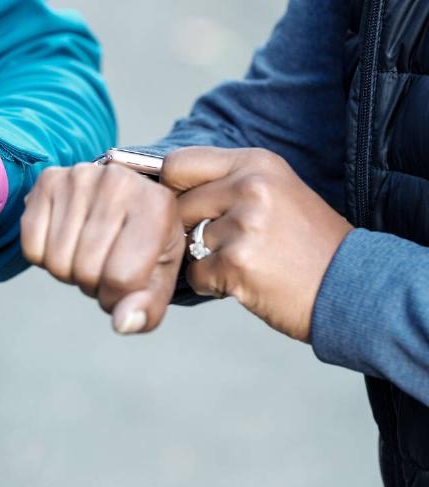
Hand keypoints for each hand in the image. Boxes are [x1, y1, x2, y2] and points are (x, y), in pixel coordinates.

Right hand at [21, 163, 184, 334]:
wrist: (124, 199)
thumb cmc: (145, 242)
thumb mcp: (158, 277)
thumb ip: (148, 308)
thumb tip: (122, 323)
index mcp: (156, 206)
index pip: (122, 278)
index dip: (117, 296)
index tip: (124, 282)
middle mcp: (118, 183)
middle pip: (86, 270)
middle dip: (92, 284)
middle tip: (104, 264)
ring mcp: (79, 177)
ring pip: (57, 262)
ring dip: (69, 271)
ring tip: (86, 250)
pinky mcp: (47, 181)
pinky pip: (31, 246)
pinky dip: (44, 255)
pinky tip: (65, 238)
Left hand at [163, 146, 352, 340]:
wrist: (354, 287)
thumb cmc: (309, 245)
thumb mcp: (277, 192)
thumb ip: (228, 183)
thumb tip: (168, 188)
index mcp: (256, 163)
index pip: (179, 163)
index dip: (171, 187)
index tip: (180, 204)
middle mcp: (249, 187)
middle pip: (177, 205)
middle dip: (189, 229)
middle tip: (225, 244)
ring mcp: (243, 225)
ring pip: (186, 243)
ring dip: (205, 259)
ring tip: (246, 262)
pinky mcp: (237, 264)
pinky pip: (195, 274)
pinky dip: (212, 284)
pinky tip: (245, 281)